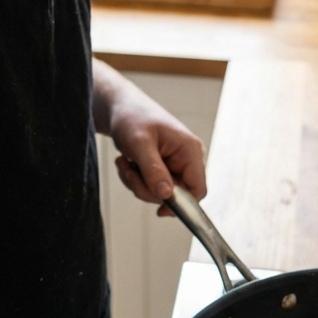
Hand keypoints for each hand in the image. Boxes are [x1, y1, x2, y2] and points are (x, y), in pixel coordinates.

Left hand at [92, 60, 205, 214]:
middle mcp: (186, 159)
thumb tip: (167, 196)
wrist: (119, 107)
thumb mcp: (139, 144)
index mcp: (190, 150)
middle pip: (175, 195)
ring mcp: (174, 164)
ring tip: (125, 163)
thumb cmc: (131, 118)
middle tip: (128, 171)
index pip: (198, 189)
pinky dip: (135, 179)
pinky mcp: (162, 168)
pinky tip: (127, 163)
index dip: (183, 205)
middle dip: (146, 188)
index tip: (159, 210)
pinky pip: (150, 186)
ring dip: (137, 183)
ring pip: (159, 193)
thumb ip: (153, 170)